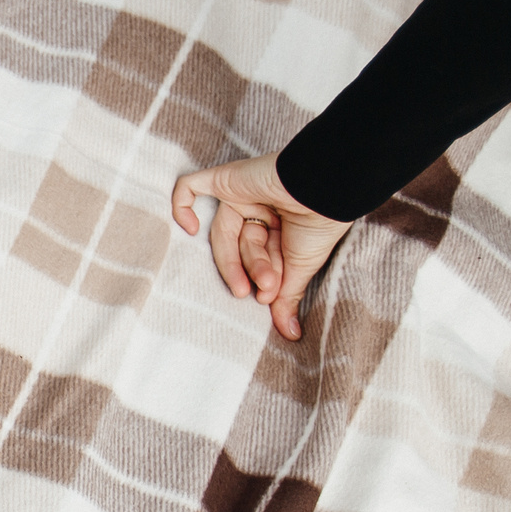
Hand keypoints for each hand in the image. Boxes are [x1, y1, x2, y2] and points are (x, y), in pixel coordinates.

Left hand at [170, 154, 349, 341]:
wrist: (329, 190)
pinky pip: (191, 186)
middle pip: (236, 247)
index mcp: (275, 226)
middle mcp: (256, 208)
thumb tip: (289, 334)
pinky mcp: (228, 177)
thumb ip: (285, 298)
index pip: (253, 257)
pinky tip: (188, 227)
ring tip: (262, 280)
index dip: (259, 277)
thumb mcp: (301, 268)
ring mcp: (240, 192)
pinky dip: (181, 206)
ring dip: (238, 261)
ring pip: (221, 232)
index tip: (270, 294)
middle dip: (251, 271)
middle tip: (263, 290)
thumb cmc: (321, 225)